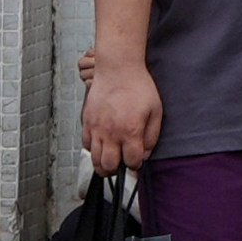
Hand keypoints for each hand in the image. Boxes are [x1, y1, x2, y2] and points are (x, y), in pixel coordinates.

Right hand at [82, 59, 161, 173]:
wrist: (118, 69)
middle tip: (122, 165)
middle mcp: (111, 133)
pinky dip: (93, 150)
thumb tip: (144, 154)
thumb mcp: (155, 111)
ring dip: (103, 164)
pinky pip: (86, 145)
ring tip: (111, 161)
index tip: (137, 161)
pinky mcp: (86, 122)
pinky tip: (102, 145)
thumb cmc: (139, 87)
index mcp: (130, 131)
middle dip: (117, 170)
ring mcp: (96, 128)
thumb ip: (152, 136)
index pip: (132, 161)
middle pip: (109, 166)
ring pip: (94, 159)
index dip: (136, 165)